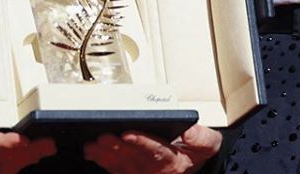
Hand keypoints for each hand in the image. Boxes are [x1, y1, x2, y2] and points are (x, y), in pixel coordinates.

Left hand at [84, 125, 221, 173]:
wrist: (192, 166)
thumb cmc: (194, 151)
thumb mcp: (207, 144)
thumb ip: (201, 138)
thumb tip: (189, 131)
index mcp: (174, 161)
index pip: (156, 151)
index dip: (141, 142)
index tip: (128, 132)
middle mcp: (156, 171)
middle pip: (134, 159)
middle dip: (117, 147)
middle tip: (102, 136)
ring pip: (121, 166)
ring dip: (105, 155)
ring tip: (93, 145)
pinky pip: (115, 170)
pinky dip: (102, 161)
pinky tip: (91, 152)